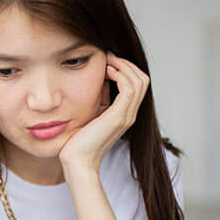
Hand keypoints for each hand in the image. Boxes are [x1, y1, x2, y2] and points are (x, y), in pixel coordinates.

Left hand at [59, 52, 148, 176]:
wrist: (77, 162)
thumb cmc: (78, 141)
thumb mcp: (91, 114)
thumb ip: (100, 98)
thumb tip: (101, 79)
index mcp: (124, 114)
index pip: (138, 84)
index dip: (126, 69)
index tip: (108, 62)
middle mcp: (129, 114)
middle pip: (143, 79)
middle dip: (127, 64)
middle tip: (109, 58)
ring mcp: (126, 116)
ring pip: (139, 81)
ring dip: (124, 66)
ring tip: (107, 62)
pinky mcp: (118, 117)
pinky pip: (129, 89)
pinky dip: (120, 75)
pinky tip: (106, 72)